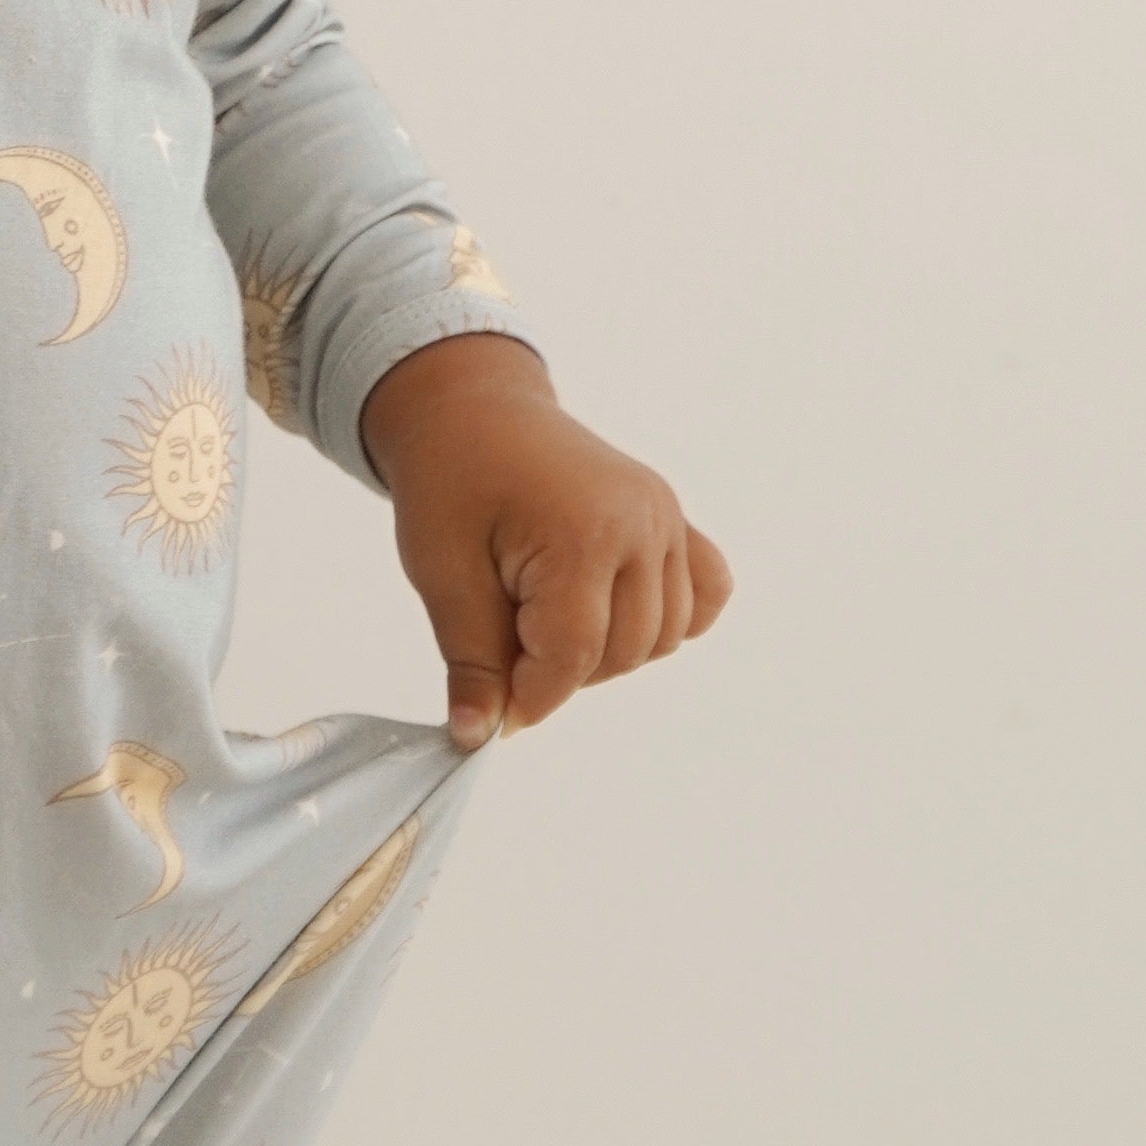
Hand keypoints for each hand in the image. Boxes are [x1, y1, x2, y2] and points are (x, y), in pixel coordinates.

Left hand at [358, 331, 731, 750]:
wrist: (473, 410)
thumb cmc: (450, 479)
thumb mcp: (441, 572)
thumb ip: (472, 659)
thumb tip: (479, 734)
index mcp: (583, 533)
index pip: (572, 656)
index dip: (531, 697)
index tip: (495, 710)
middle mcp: (642, 524)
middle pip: (622, 653)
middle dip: (561, 671)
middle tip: (506, 641)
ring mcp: (665, 519)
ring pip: (663, 637)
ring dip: (608, 651)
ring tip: (546, 617)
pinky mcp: (673, 519)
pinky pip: (703, 593)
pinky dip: (667, 620)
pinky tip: (612, 611)